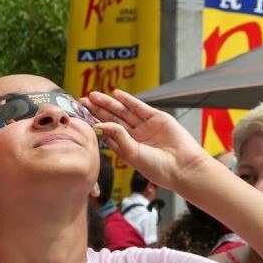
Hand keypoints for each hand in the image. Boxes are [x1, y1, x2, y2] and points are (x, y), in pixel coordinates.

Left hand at [82, 90, 214, 189]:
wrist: (182, 167)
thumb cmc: (157, 167)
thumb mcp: (131, 152)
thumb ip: (116, 136)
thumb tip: (98, 124)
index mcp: (126, 147)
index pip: (106, 131)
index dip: (94, 122)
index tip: (80, 115)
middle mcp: (134, 135)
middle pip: (112, 119)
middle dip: (97, 109)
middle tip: (82, 101)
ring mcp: (145, 126)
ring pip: (123, 111)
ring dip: (109, 103)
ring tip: (94, 95)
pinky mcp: (157, 118)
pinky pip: (139, 107)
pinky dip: (128, 100)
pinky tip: (116, 94)